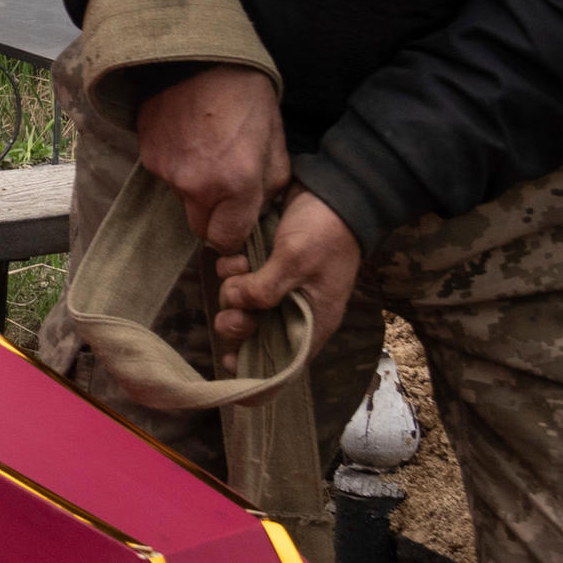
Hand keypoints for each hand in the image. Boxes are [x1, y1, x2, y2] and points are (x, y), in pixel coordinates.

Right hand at [135, 64, 290, 253]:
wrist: (194, 54)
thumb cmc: (243, 92)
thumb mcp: (275, 136)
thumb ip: (272, 182)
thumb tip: (262, 209)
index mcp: (237, 184)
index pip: (228, 240)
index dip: (236, 235)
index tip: (240, 220)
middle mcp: (198, 186)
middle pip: (200, 229)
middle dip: (214, 218)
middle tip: (226, 187)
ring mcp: (168, 172)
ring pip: (182, 200)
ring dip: (195, 188)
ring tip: (207, 151)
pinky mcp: (148, 157)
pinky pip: (166, 176)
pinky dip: (178, 166)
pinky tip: (189, 138)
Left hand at [215, 187, 360, 354]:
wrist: (332, 189)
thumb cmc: (325, 230)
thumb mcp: (297, 261)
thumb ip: (265, 289)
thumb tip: (236, 305)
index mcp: (312, 323)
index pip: (283, 366)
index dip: (255, 372)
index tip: (230, 364)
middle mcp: (293, 312)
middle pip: (252, 335)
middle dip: (236, 323)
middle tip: (234, 309)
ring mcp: (276, 289)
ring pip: (238, 305)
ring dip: (232, 289)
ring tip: (241, 265)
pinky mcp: (262, 268)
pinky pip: (236, 279)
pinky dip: (231, 270)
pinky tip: (238, 255)